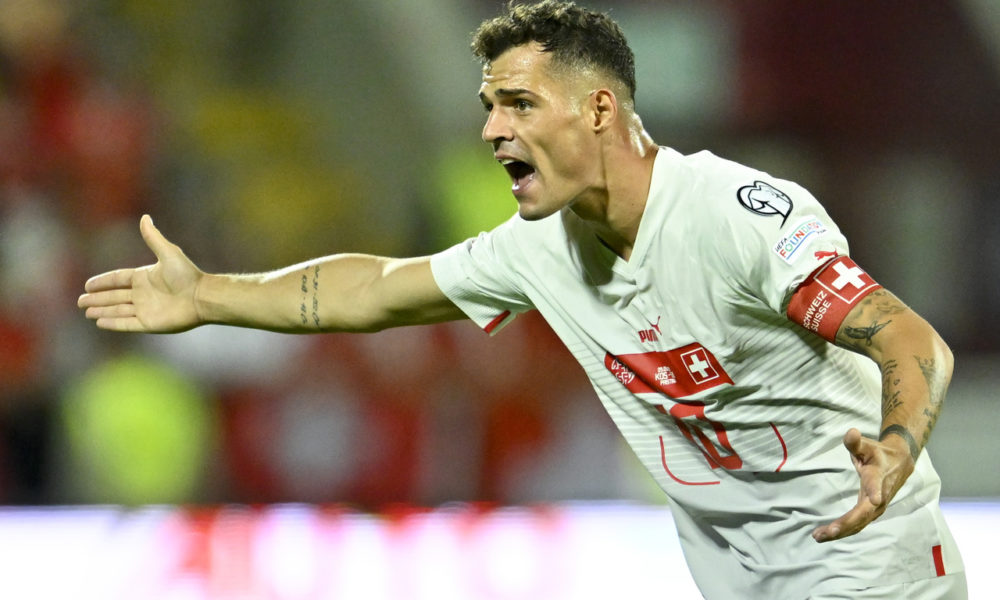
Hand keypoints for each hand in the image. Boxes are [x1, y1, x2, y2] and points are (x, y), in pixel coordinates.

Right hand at [78, 215, 203, 332]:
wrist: (201, 297)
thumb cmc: (187, 275)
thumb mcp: (168, 253)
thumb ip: (153, 238)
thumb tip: (145, 217)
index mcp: (145, 277)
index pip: (118, 279)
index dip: (103, 282)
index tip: (88, 285)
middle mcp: (143, 294)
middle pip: (114, 296)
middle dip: (97, 299)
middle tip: (80, 301)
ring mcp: (146, 309)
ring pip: (118, 310)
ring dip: (102, 311)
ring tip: (86, 312)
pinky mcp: (149, 323)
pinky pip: (126, 323)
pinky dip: (113, 323)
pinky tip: (99, 322)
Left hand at [811, 427, 914, 542]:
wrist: (899, 464)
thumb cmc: (878, 454)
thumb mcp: (867, 446)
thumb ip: (856, 442)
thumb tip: (850, 432)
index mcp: (877, 478)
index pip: (876, 486)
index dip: (875, 492)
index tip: (874, 500)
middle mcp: (878, 498)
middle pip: (863, 513)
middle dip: (846, 523)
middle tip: (827, 531)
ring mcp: (875, 508)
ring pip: (858, 523)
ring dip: (840, 531)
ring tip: (819, 536)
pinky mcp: (870, 513)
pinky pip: (857, 524)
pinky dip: (843, 530)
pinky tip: (826, 534)